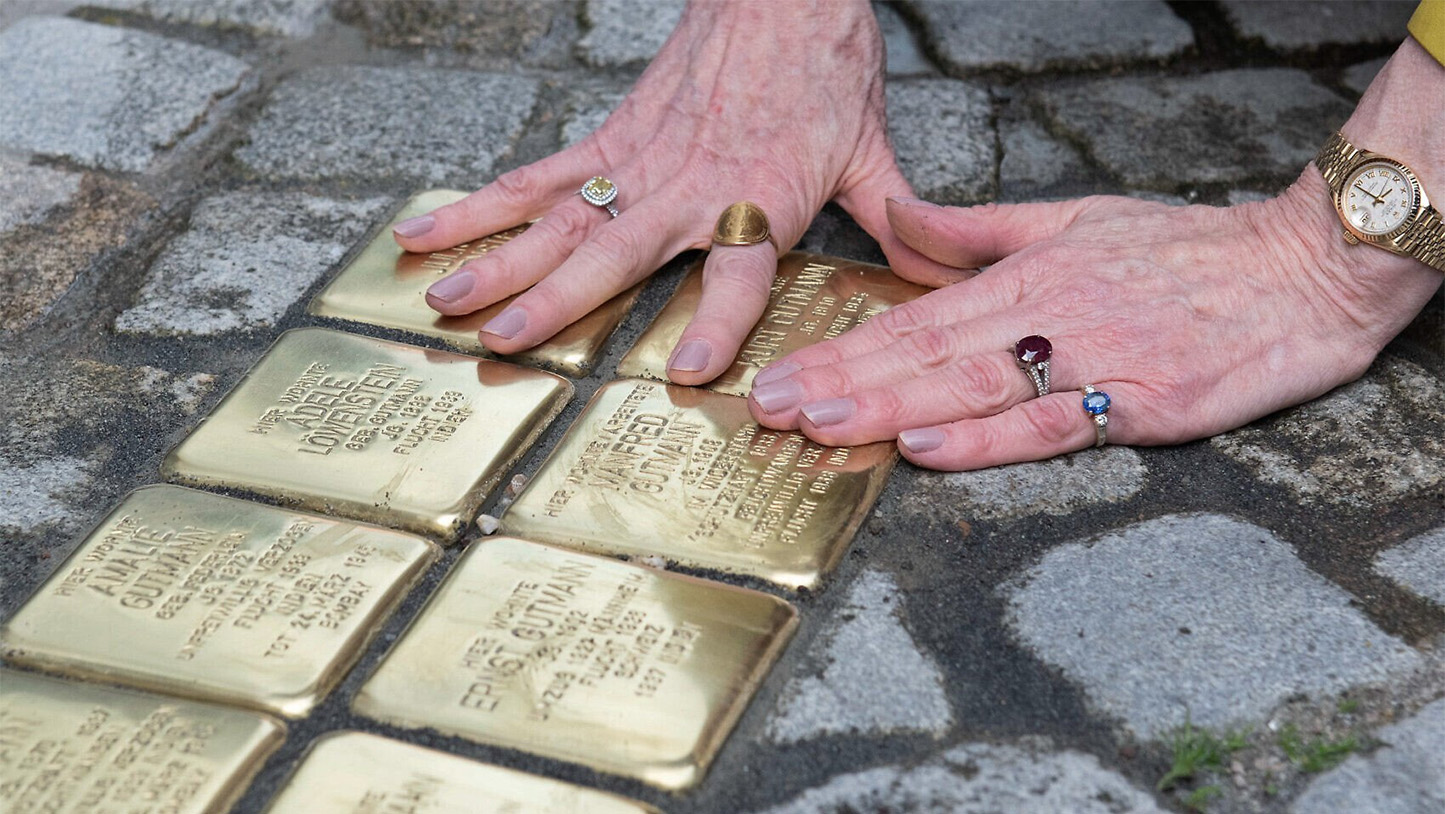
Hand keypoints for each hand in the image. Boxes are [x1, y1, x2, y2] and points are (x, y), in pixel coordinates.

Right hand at [392, 0, 958, 383]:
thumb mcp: (872, 149)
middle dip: (555, 301)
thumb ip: (895, 218)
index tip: (696, 375)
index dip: (719, 324)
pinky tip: (430, 230)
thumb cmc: (826, 65)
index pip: (739, 273)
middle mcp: (691, 188)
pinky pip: (539, 176)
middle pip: (616, 251)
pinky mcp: (612, 138)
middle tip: (500, 344)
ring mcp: (640, 162)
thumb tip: (933, 269)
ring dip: (498, 262)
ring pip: (558, 219)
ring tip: (444, 303)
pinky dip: (481, 205)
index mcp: (761, 197)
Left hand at [745, 173, 1440, 469]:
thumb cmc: (1186, 249)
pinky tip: (930, 449)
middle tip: (770, 409)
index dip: (843, 349)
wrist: (1304, 269)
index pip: (914, 318)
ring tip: (822, 425)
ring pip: (974, 386)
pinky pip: (1054, 425)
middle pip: (927, 354)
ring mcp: (1093, 359)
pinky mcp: (1143, 400)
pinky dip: (990, 439)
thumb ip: (978, 230)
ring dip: (891, 407)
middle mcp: (1048, 314)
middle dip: (842, 383)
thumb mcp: (1074, 219)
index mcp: (1027, 275)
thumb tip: (899, 221)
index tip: (782, 374)